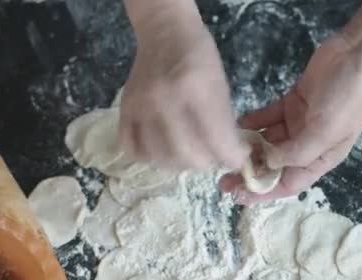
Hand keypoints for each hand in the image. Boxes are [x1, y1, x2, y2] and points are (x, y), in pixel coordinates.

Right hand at [120, 1, 247, 168]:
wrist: (165, 33)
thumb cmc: (199, 57)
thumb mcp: (221, 86)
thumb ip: (224, 124)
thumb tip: (229, 157)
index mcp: (195, 89)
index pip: (217, 141)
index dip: (232, 157)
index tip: (237, 158)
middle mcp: (165, 100)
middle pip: (188, 156)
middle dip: (207, 162)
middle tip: (213, 155)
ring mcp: (141, 106)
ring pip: (161, 158)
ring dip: (180, 163)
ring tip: (190, 153)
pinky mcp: (125, 110)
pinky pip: (132, 149)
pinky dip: (150, 157)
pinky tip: (163, 150)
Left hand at [219, 34, 361, 203]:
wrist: (359, 55)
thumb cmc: (348, 99)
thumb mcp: (325, 132)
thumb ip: (296, 152)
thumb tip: (268, 163)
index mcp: (321, 158)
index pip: (288, 183)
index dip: (264, 192)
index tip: (238, 196)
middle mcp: (309, 144)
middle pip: (275, 164)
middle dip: (250, 172)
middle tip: (222, 178)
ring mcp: (300, 122)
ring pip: (268, 141)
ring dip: (248, 147)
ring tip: (223, 150)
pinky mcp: (293, 102)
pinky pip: (268, 117)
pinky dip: (253, 122)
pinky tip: (235, 125)